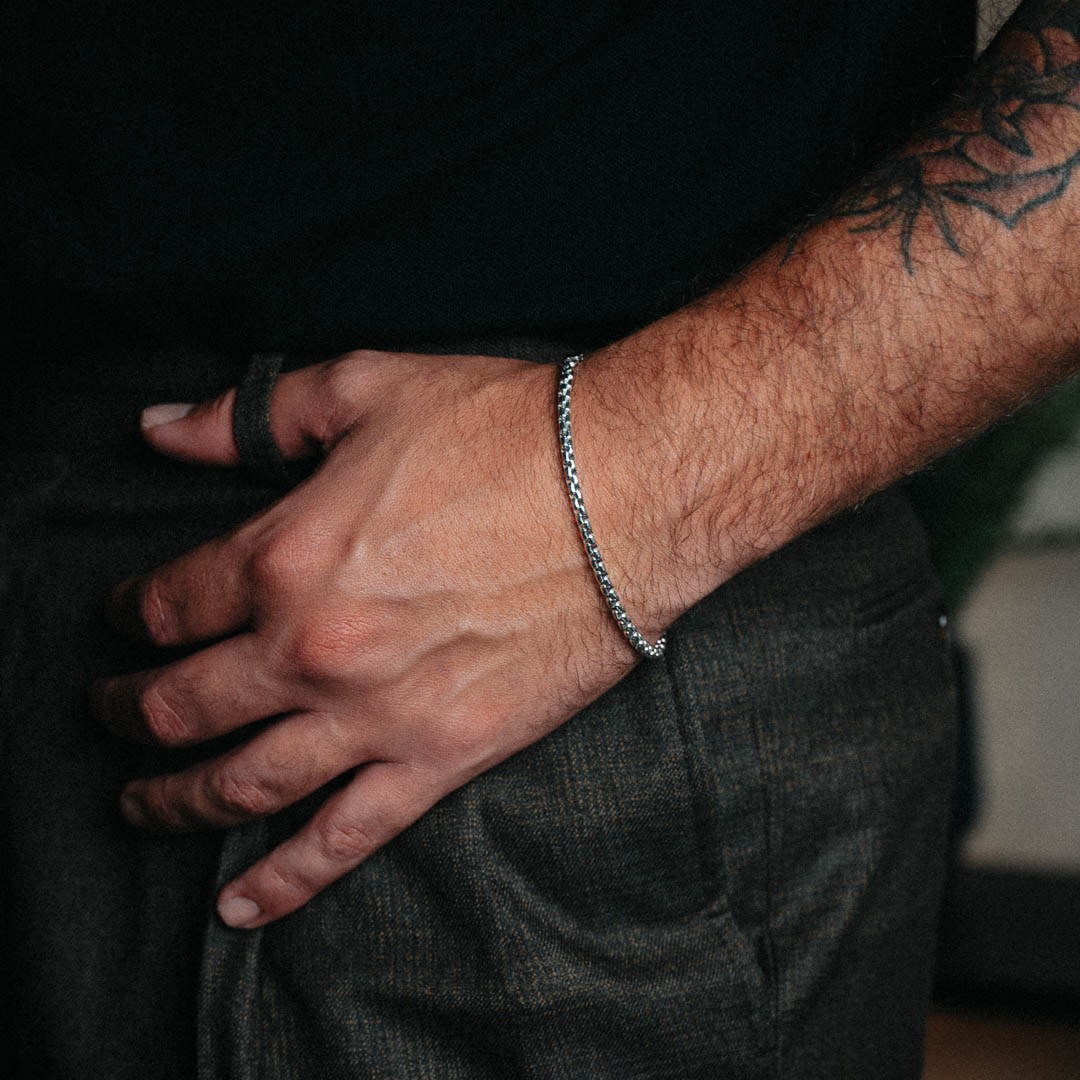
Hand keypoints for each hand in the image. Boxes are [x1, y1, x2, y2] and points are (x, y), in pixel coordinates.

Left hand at [94, 350, 664, 928]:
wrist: (627, 491)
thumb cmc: (505, 433)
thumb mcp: (366, 389)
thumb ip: (250, 415)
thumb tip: (158, 429)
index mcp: (285, 556)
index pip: (167, 603)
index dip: (128, 614)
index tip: (123, 619)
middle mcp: (313, 650)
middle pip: (181, 705)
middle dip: (126, 712)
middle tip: (108, 712)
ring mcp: (376, 715)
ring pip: (241, 783)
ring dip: (173, 801)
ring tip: (141, 805)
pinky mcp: (440, 757)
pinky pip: (344, 839)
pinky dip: (284, 879)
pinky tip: (240, 906)